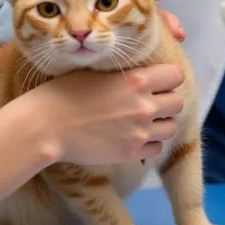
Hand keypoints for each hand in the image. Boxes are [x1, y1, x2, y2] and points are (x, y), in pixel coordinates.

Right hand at [32, 62, 184, 164]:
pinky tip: (133, 138)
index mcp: (137, 79)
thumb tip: (144, 74)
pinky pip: (156, 149)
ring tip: (143, 122)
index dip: (168, 78)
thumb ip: (128, 74)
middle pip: (177, 103)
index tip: (158, 82)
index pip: (176, 76)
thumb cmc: (67, 92)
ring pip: (171, 128)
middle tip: (150, 103)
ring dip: (160, 124)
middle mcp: (144, 105)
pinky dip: (149, 144)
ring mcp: (139, 131)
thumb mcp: (100, 71)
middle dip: (166, 102)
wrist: (47, 125)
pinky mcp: (131, 153)